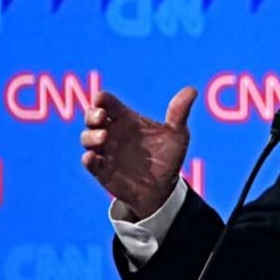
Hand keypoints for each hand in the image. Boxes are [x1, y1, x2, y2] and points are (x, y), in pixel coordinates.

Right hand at [80, 87, 197, 219]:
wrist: (165, 189)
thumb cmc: (169, 156)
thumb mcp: (177, 134)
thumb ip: (179, 113)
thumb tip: (192, 90)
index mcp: (127, 119)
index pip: (109, 103)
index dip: (102, 98)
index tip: (102, 98)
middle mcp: (113, 133)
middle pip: (93, 117)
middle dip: (92, 114)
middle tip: (101, 116)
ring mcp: (106, 152)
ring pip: (88, 139)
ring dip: (90, 136)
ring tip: (103, 137)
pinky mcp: (103, 171)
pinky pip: (90, 164)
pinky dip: (88, 160)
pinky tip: (92, 157)